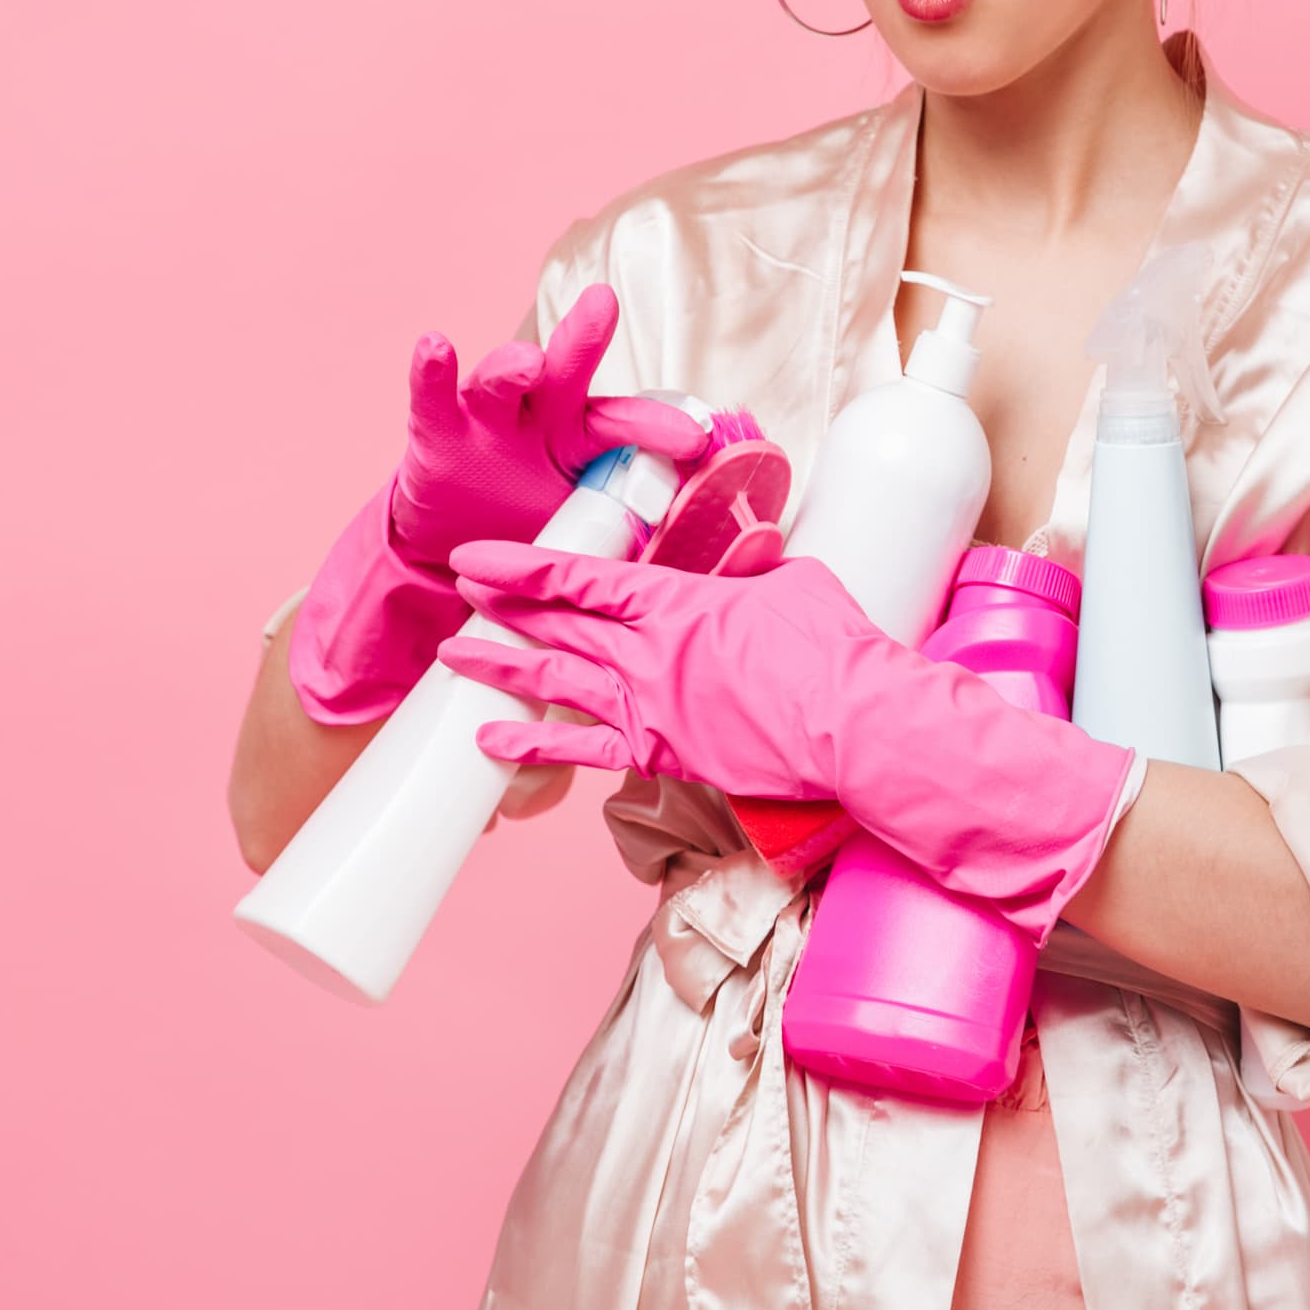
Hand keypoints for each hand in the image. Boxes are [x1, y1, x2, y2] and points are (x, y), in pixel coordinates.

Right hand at [290, 283, 705, 727]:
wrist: (451, 547)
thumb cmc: (532, 526)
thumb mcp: (586, 531)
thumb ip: (639, 539)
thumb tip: (739, 566)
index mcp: (582, 440)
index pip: (624, 425)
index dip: (658, 427)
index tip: (693, 434)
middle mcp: (537, 416)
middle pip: (565, 375)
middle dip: (583, 339)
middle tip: (602, 306)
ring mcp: (485, 420)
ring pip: (501, 380)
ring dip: (511, 366)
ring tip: (525, 361)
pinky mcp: (435, 432)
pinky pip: (432, 398)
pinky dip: (431, 372)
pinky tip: (435, 346)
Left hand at [438, 546, 1137, 934]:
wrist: (856, 725)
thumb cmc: (835, 651)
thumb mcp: (794, 582)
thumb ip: (755, 570)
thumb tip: (752, 555)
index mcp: (676, 602)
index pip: (580, 578)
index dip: (521, 566)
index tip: (477, 557)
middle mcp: (649, 653)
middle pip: (557, 626)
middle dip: (502, 607)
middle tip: (459, 592)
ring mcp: (650, 707)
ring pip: (555, 684)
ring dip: (501, 668)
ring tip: (454, 657)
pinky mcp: (663, 754)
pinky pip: (584, 753)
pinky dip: (533, 750)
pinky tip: (491, 746)